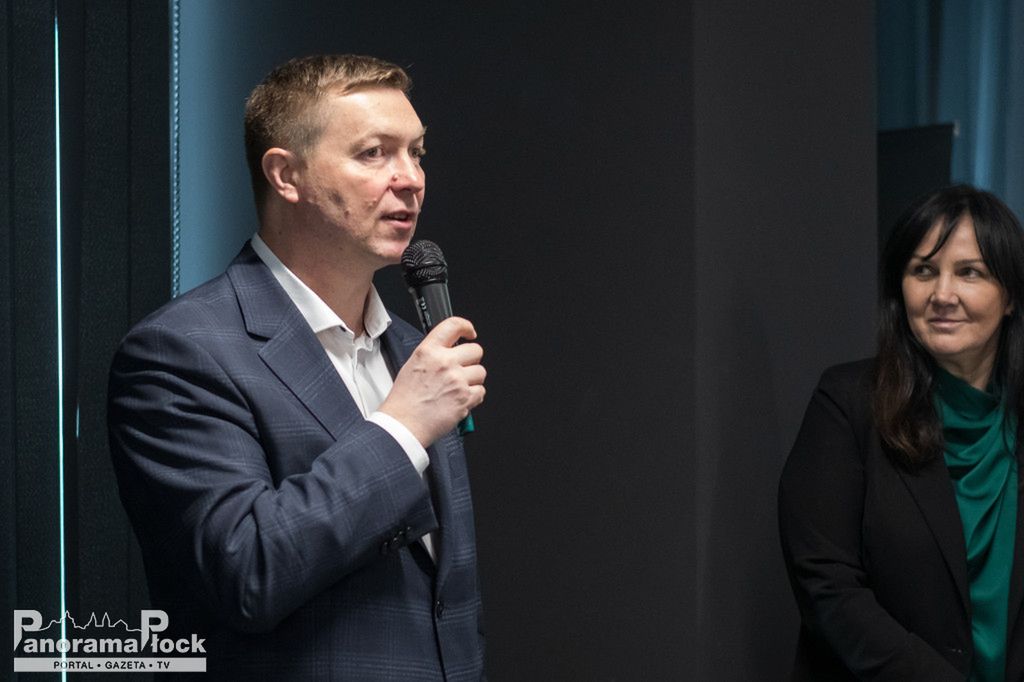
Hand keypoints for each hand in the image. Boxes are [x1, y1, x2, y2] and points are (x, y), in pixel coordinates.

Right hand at [378, 317, 485, 446]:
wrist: (403, 424)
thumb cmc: (404, 400)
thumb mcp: (412, 366)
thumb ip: (433, 355)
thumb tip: (450, 351)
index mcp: (429, 351)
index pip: (453, 325)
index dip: (466, 326)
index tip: (469, 332)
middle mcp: (444, 362)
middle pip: (475, 350)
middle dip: (472, 360)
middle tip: (462, 370)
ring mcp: (457, 380)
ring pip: (481, 372)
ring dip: (473, 380)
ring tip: (457, 389)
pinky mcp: (465, 397)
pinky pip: (481, 391)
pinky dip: (474, 397)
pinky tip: (459, 400)